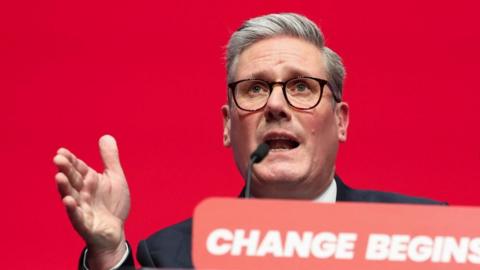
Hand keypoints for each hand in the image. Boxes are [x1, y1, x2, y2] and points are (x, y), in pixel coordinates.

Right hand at [53, 135, 129, 268]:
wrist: (115, 231)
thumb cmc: (112, 204)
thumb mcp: (114, 178)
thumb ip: (110, 159)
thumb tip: (106, 136)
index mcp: (89, 181)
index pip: (78, 168)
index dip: (71, 160)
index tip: (62, 151)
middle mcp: (83, 193)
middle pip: (73, 180)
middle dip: (66, 170)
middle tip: (58, 159)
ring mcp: (82, 209)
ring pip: (71, 197)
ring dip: (65, 188)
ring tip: (59, 177)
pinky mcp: (85, 224)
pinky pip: (77, 217)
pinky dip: (72, 210)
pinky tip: (68, 201)